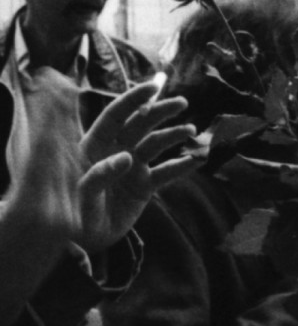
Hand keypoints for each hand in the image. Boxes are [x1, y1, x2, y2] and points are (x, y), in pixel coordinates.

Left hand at [11, 76, 196, 252]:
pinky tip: (198, 160)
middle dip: (160, 111)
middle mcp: (116, 152)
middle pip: (140, 124)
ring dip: (174, 135)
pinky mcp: (144, 187)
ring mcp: (132, 169)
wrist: (81, 239)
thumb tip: (127, 157)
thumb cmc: (71, 212)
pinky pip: (166, 173)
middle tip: (182, 103)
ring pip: (156, 145)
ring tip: (191, 131)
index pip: (115, 116)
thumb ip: (100, 174)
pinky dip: (182, 166)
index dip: (132, 100)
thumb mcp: (79, 194)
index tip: (153, 86)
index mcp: (95, 146)